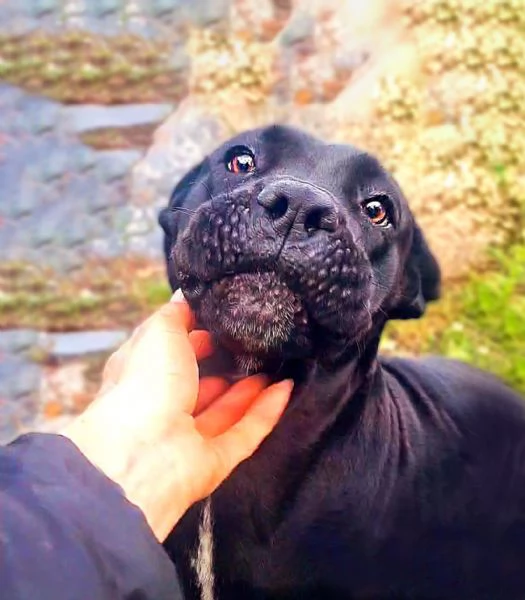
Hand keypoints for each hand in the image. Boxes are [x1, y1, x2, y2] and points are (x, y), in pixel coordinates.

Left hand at [62, 292, 292, 540]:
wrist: (144, 453)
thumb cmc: (145, 383)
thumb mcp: (158, 333)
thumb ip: (175, 315)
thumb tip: (183, 296)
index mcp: (142, 377)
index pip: (168, 355)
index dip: (191, 340)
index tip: (218, 322)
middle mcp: (163, 408)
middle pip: (198, 386)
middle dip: (223, 368)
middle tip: (252, 346)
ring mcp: (188, 437)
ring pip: (224, 411)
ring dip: (249, 390)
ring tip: (275, 366)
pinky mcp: (214, 461)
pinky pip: (246, 433)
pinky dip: (266, 412)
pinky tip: (286, 388)